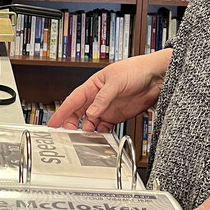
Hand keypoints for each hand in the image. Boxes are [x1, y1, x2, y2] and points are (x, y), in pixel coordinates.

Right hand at [47, 50, 171, 131]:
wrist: (156, 77)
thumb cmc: (136, 70)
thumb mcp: (116, 82)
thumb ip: (103, 99)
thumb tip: (91, 113)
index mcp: (93, 86)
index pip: (73, 100)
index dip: (62, 112)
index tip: (53, 123)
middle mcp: (98, 98)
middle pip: (78, 114)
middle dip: (71, 124)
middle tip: (68, 135)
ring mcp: (107, 108)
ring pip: (90, 123)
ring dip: (87, 131)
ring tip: (86, 139)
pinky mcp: (117, 116)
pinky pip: (104, 128)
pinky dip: (101, 134)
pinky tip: (100, 138)